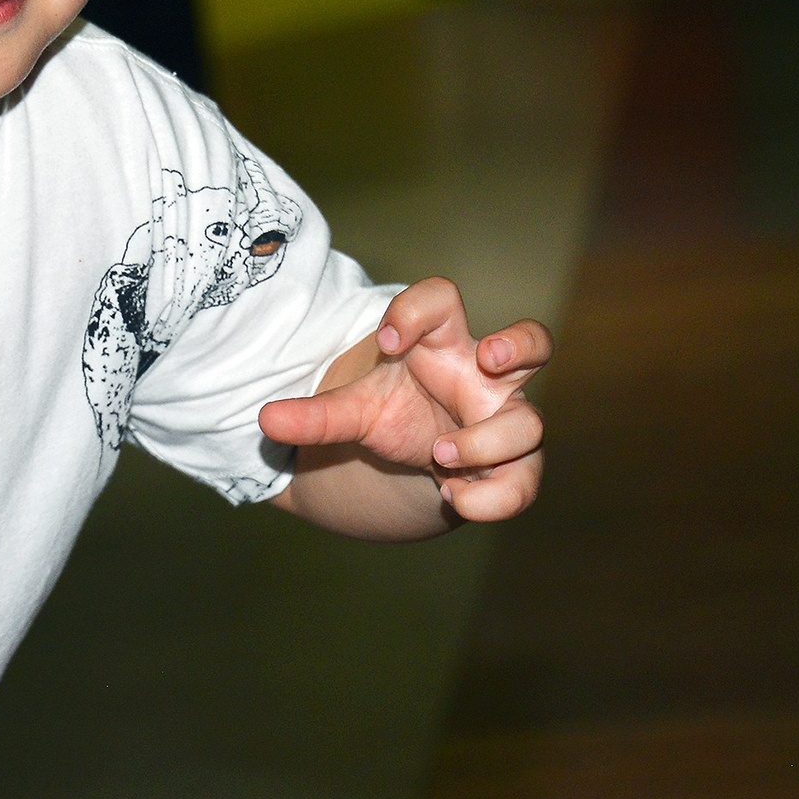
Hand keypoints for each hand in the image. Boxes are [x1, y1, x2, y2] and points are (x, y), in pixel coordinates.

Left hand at [260, 277, 546, 522]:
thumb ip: (314, 416)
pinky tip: (452, 496)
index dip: (418, 310)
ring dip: (487, 441)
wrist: (419, 461)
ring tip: (440, 455)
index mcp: (442, 345)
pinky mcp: (512, 469)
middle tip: (489, 355)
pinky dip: (494, 497)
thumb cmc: (394, 413)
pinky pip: (524, 483)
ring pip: (529, 423)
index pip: (443, 301)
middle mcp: (484, 380)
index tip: (386, 340)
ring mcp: (504, 423)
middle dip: (520, 343)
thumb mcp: (352, 411)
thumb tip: (265, 421)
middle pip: (533, 341)